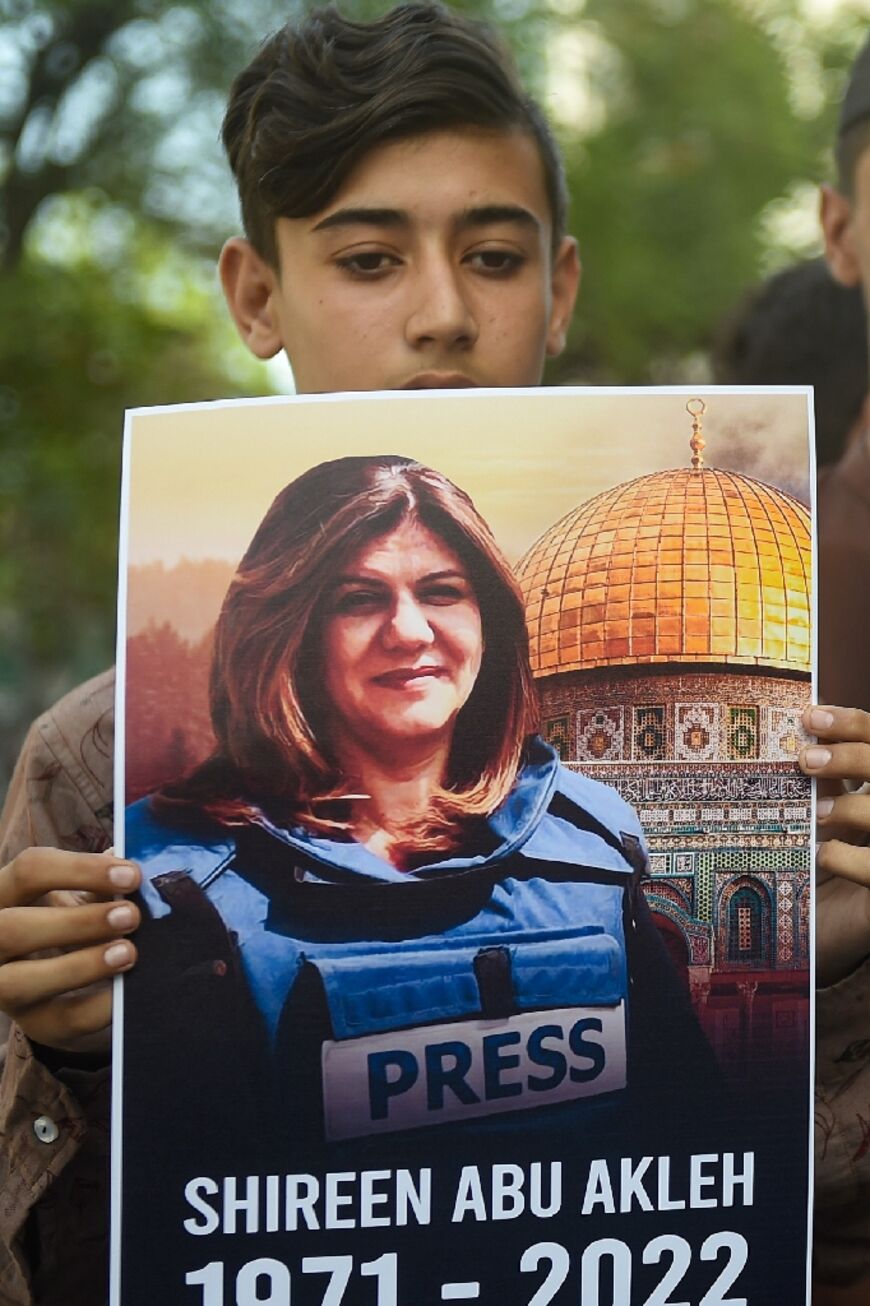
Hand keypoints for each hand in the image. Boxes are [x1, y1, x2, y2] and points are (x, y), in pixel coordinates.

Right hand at [0, 847, 140, 1051]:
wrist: (74, 982)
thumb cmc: (76, 922)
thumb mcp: (83, 897)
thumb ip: (102, 882)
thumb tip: (134, 859)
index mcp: (7, 894)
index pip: (29, 870)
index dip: (80, 869)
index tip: (131, 875)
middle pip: (12, 928)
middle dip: (76, 922)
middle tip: (131, 916)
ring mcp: (5, 987)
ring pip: (20, 981)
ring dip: (79, 966)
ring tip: (128, 953)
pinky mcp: (35, 1023)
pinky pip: (61, 1018)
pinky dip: (99, 1005)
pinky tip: (127, 991)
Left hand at [800, 705, 869, 985]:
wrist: (814, 936)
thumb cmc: (814, 869)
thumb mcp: (819, 819)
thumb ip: (820, 779)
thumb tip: (793, 724)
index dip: (850, 723)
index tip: (809, 716)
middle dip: (851, 756)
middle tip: (806, 760)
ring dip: (851, 806)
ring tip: (818, 815)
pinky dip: (847, 856)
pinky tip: (823, 855)